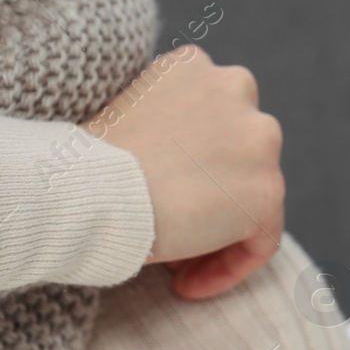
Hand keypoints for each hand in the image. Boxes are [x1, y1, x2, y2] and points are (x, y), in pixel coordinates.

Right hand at [84, 44, 284, 299]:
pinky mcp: (266, 191)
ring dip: (217, 230)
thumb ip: (162, 126)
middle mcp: (234, 86)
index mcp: (192, 64)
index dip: (186, 164)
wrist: (86, 187)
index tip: (158, 196)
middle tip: (166, 228)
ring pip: (251, 195)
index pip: (208, 119)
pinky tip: (184, 284)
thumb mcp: (121, 116)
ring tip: (175, 263)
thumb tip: (174, 170)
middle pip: (236, 153)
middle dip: (207, 194)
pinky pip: (259, 240)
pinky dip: (227, 266)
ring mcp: (258, 138)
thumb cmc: (83, 163)